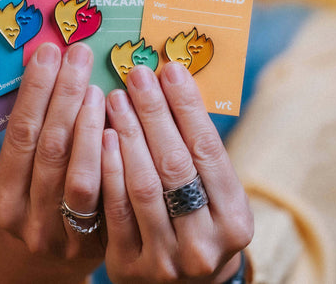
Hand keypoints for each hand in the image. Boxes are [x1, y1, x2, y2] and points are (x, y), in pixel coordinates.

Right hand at [0, 43, 104, 283]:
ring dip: (92, 125)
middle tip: (80, 55)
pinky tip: (125, 127)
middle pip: (50, 150)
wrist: (52, 263)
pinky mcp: (99, 244)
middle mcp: (29, 221)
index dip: (35, 91)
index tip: (49, 52)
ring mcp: (65, 236)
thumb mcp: (25, 175)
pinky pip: (112, 197)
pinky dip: (117, 160)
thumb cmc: (40, 200)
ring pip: (82, 176)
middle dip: (66, 96)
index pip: (19, 135)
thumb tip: (49, 62)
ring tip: (102, 87)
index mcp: (4, 199)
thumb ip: (35, 132)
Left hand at [101, 63, 253, 282]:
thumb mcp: (214, 195)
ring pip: (142, 185)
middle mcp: (204, 245)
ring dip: (127, 135)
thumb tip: (172, 82)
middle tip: (137, 75)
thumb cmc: (198, 221)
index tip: (171, 70)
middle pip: (175, 165)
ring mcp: (165, 260)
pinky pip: (113, 208)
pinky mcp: (129, 266)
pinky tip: (100, 135)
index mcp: (235, 221)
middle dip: (154, 114)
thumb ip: (198, 152)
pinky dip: (108, 168)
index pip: (209, 152)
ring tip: (116, 98)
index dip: (188, 108)